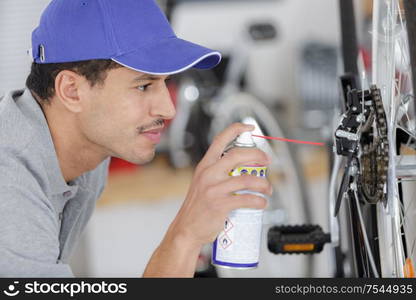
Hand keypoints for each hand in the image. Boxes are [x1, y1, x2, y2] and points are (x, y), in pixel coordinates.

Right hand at [166, 123, 271, 248]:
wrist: (186, 229)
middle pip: (237, 155)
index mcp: (205, 166)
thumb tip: (243, 170)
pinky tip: (262, 203)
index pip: (219, 140)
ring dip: (263, 184)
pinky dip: (259, 201)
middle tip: (267, 161)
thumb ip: (218, 174)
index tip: (249, 126)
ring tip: (268, 189)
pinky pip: (246, 199)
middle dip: (257, 155)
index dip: (235, 129)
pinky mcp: (219, 204)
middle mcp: (208, 174)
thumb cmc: (197, 208)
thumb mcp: (203, 184)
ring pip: (246, 179)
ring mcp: (213, 189)